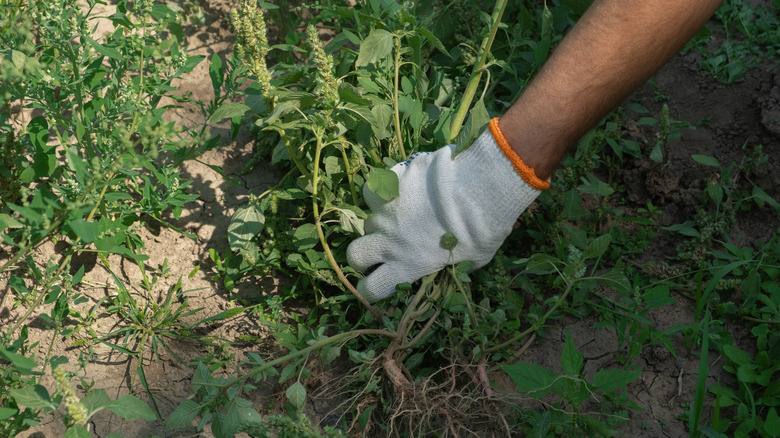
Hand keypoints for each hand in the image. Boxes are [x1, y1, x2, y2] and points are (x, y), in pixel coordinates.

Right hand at [347, 118, 548, 302]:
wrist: (479, 192)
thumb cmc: (483, 232)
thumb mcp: (473, 261)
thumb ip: (454, 266)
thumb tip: (455, 265)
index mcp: (406, 266)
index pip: (371, 288)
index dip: (370, 288)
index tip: (377, 281)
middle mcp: (389, 242)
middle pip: (354, 254)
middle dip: (362, 255)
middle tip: (377, 249)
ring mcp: (386, 213)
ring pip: (366, 220)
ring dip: (379, 221)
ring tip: (398, 215)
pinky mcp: (390, 186)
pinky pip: (374, 190)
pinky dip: (382, 190)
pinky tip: (398, 188)